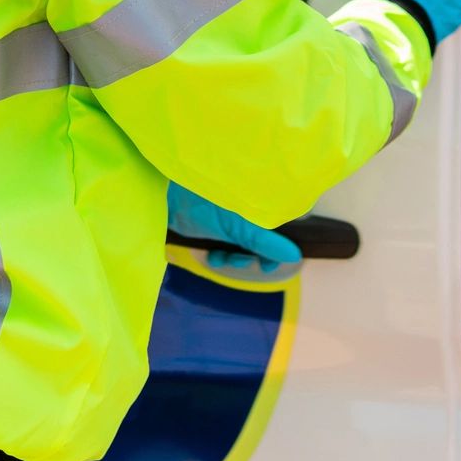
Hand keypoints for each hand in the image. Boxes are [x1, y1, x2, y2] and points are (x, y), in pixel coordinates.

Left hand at [166, 182, 299, 274]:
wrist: (166, 195)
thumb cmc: (204, 202)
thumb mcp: (238, 226)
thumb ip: (265, 242)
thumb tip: (294, 257)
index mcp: (260, 204)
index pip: (280, 230)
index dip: (276, 250)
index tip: (267, 265)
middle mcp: (249, 211)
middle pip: (262, 242)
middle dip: (250, 256)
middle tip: (238, 261)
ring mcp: (232, 219)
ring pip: (243, 247)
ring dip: (234, 258)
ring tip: (220, 259)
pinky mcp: (216, 227)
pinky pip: (226, 246)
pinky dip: (221, 255)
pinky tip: (212, 257)